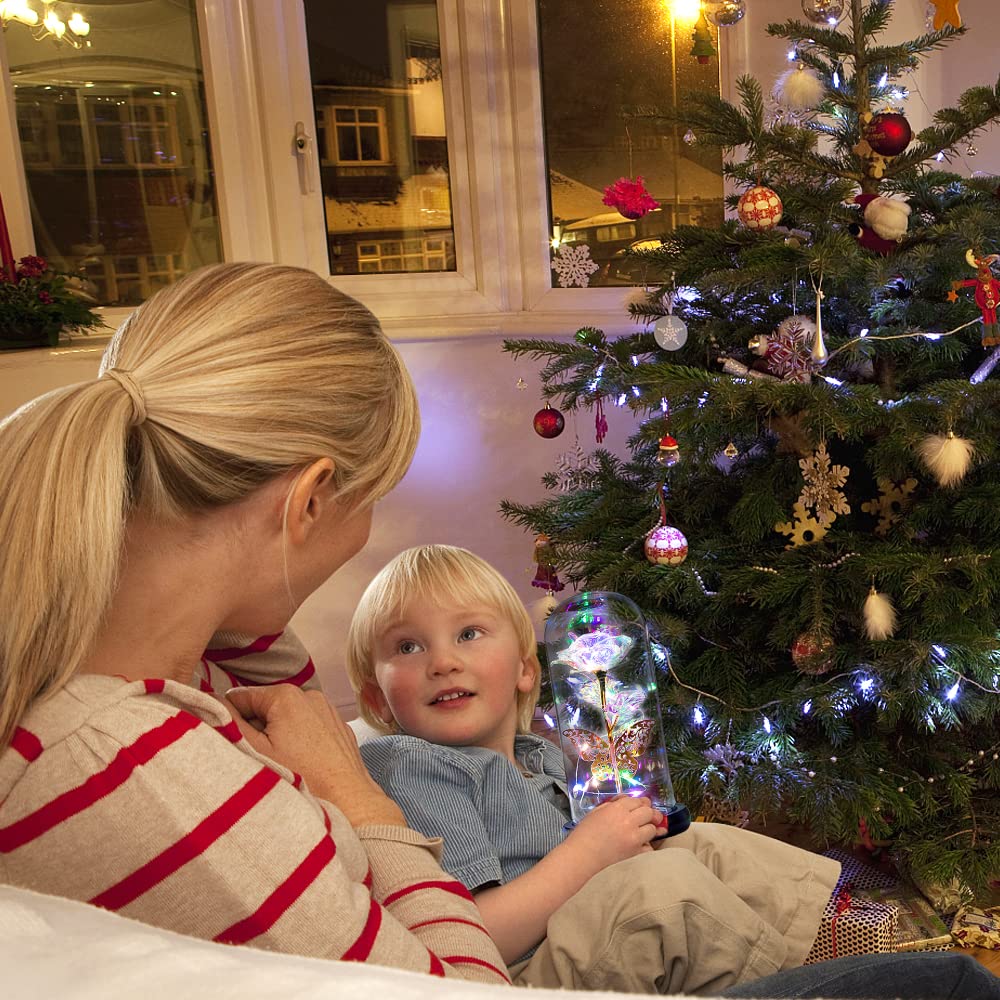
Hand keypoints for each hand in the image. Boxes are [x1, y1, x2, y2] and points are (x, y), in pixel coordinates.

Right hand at [225, 684, 406, 828]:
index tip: (232, 743)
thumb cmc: (302, 778)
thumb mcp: (255, 751)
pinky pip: (308, 730)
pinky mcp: (338, 728)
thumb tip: (212, 704)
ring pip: (287, 720)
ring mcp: (327, 711)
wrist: (349, 802)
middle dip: (256, 730)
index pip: (240, 698)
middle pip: (265, 708)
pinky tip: (300, 766)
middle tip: (257, 759)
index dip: (231, 720)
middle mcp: (310, 695)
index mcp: (286, 695)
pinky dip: (298, 743)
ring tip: (280, 765)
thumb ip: (230, 722)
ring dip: (276, 738)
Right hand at [562, 795, 662, 873]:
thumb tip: (626, 801)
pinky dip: (646, 846)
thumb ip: (613, 804)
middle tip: (645, 818)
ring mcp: (634, 838)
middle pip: (649, 813)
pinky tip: (639, 846)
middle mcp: (629, 821)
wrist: (581, 857)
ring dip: (648, 829)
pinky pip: (650, 847)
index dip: (641, 803)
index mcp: (617, 809)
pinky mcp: (636, 854)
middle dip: (648, 814)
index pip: (638, 801)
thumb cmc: (584, 833)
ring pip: (652, 829)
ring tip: (640, 833)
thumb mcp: (596, 811)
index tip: (641, 806)